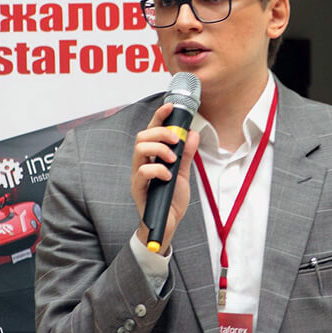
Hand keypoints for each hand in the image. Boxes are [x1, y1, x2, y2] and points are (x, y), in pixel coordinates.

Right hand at [130, 102, 199, 253]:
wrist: (167, 226)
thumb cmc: (171, 201)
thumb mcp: (182, 174)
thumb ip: (186, 155)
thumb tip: (193, 134)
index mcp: (151, 158)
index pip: (151, 132)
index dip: (159, 117)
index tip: (171, 106)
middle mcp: (142, 164)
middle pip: (141, 136)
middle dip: (161, 133)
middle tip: (177, 141)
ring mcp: (138, 177)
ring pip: (139, 150)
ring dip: (159, 149)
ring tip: (173, 159)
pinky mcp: (138, 190)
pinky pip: (142, 172)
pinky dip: (158, 170)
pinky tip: (168, 177)